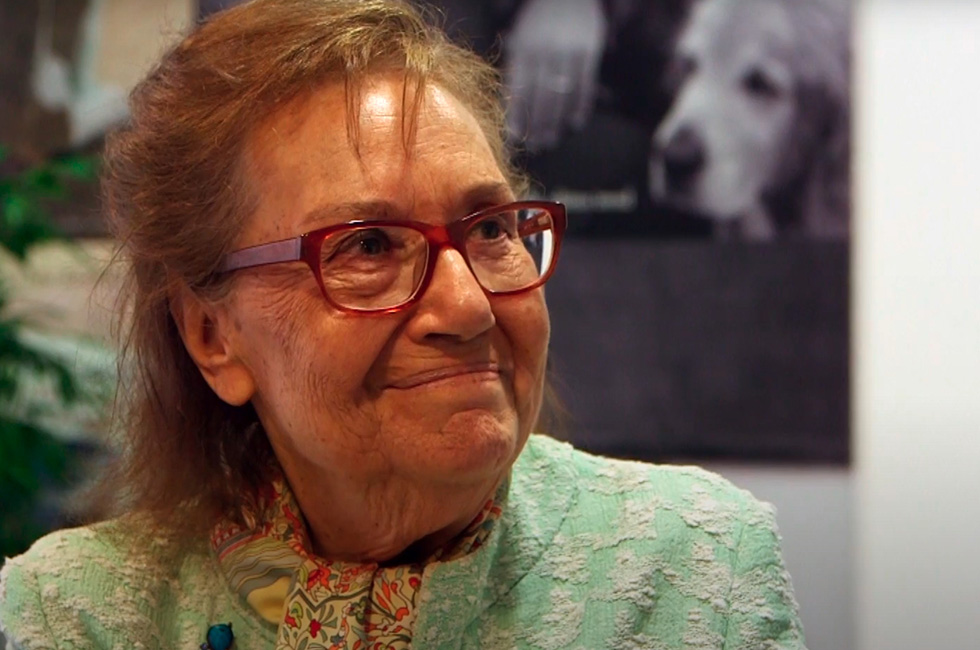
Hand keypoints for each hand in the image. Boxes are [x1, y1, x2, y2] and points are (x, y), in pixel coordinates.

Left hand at [503, 0, 607, 151]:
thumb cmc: (537, 24)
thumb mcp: (519, 40)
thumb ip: (516, 71)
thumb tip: (509, 110)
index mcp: (522, 48)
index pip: (518, 89)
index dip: (515, 116)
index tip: (513, 139)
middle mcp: (544, 50)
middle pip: (540, 97)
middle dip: (536, 125)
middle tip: (535, 148)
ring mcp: (568, 50)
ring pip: (562, 95)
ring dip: (555, 122)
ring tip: (550, 141)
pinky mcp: (589, 51)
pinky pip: (584, 85)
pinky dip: (580, 107)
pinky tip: (574, 124)